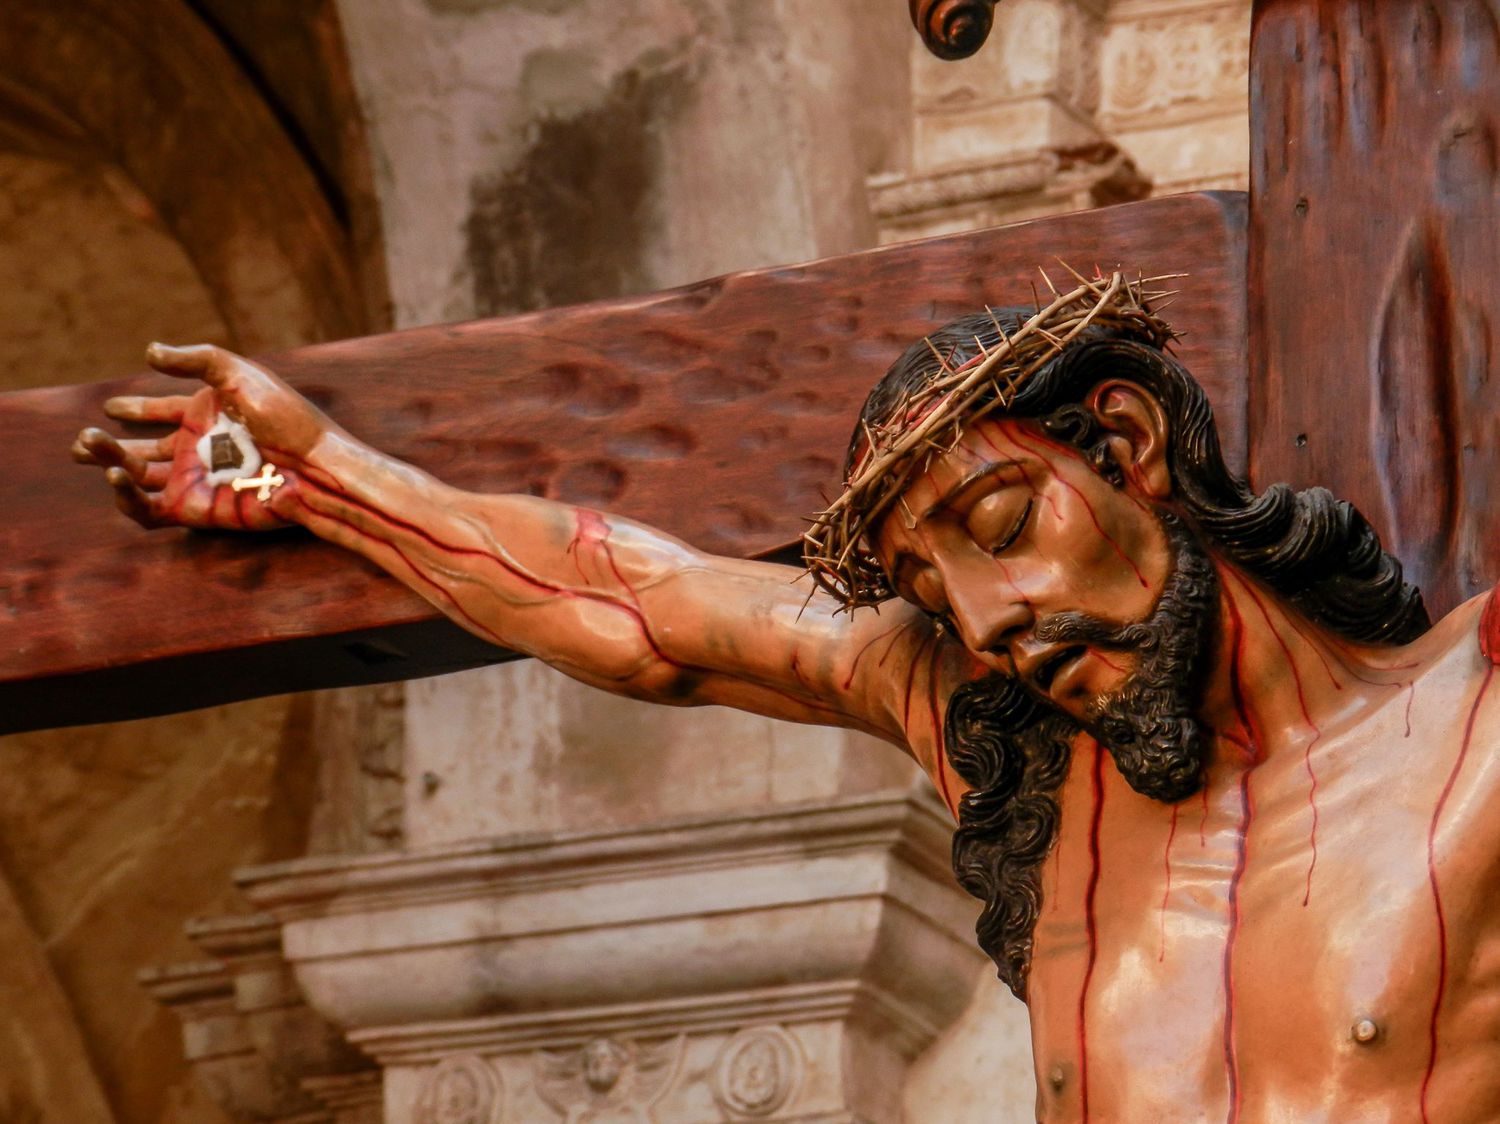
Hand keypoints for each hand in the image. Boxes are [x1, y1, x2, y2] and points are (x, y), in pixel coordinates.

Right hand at [72, 343, 332, 530]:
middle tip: (83, 440)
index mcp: (207, 415)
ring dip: (108, 463)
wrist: (310, 465)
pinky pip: (147, 509)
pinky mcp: (192, 508)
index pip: (162, 411)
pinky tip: (114, 476)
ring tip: (88, 447)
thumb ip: (194, 359)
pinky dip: (125, 497)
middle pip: (142, 447)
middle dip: (108, 445)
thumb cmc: (284, 417)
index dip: (136, 409)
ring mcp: (194, 479)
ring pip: (137, 476)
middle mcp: (198, 448)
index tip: (110, 407)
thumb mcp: (238, 374)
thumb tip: (149, 351)